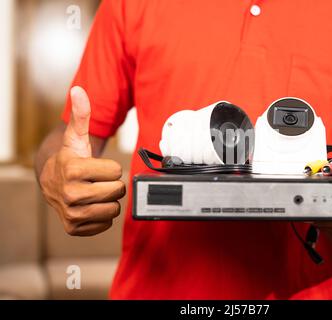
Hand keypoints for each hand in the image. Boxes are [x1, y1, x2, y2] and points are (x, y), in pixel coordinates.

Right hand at [39, 87, 125, 235]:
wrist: (51, 183)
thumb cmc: (70, 159)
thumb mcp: (76, 138)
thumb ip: (82, 116)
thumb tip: (79, 90)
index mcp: (72, 170)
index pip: (116, 171)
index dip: (109, 168)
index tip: (95, 167)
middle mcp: (70, 194)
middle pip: (117, 191)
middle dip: (111, 184)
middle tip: (96, 180)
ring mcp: (72, 214)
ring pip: (114, 209)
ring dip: (108, 200)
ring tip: (93, 192)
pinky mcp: (75, 228)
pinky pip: (106, 223)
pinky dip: (102, 215)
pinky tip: (90, 205)